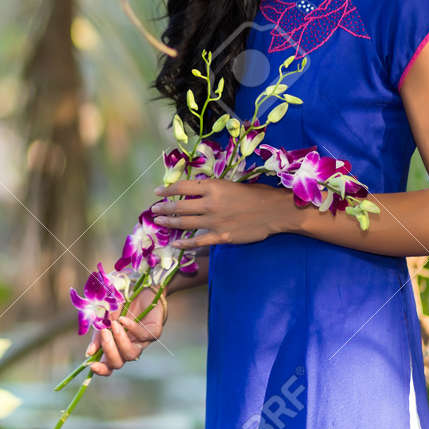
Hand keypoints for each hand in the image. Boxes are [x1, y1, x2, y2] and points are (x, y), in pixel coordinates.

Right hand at [84, 286, 165, 375]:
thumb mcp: (104, 316)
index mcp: (115, 346)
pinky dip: (131, 328)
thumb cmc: (121, 303)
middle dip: (109, 351)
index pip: (108, 365)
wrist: (142, 287)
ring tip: (114, 324)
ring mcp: (142, 342)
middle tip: (104, 333)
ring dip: (120, 340)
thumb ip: (98, 334)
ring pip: (131, 354)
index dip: (101, 369)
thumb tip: (90, 353)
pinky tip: (123, 319)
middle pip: (118, 363)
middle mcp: (128, 347)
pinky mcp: (154, 332)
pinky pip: (142, 336)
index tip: (91, 365)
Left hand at [151, 179, 293, 248]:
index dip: (167, 189)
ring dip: (169, 222)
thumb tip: (195, 192)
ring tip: (159, 221)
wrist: (274, 211)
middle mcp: (210, 203)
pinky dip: (185, 243)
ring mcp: (215, 221)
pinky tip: (176, 243)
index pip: (183, 187)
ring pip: (185, 224)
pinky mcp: (221, 237)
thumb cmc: (256, 193)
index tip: (157, 192)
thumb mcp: (231, 184)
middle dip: (164, 207)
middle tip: (154, 209)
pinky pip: (198, 241)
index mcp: (213, 186)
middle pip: (180, 206)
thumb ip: (213, 189)